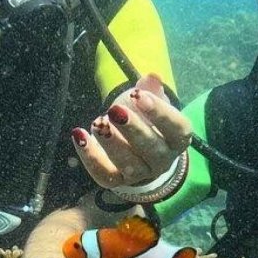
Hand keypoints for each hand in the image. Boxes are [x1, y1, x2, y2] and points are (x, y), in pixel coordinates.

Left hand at [72, 73, 191, 189]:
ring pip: (128, 164)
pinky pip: (104, 174)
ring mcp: (140, 174)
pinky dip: (90, 157)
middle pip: (151, 148)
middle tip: (114, 111)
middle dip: (132, 129)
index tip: (138, 95)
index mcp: (177, 139)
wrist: (139, 152)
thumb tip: (152, 77)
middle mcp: (162, 160)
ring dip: (111, 143)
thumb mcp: (151, 103)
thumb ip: (151, 91)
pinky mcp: (117, 181)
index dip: (159, 113)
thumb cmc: (147, 121)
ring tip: (97, 124)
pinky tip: (79, 136)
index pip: (176, 128)